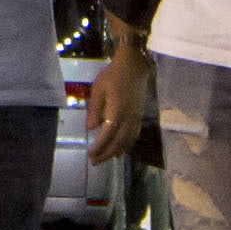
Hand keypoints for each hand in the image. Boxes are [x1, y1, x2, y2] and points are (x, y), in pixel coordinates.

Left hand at [86, 45, 147, 162]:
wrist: (135, 67)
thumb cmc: (113, 76)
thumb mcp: (98, 89)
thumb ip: (95, 109)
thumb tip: (90, 128)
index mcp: (117, 110)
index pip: (108, 134)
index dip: (99, 146)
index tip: (90, 154)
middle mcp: (129, 117)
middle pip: (118, 141)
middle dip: (106, 154)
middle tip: (95, 162)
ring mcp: (136, 118)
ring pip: (127, 141)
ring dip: (116, 152)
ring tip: (105, 159)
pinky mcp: (139, 116)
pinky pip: (134, 136)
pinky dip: (126, 145)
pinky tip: (120, 150)